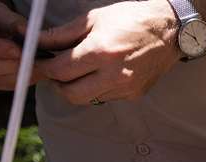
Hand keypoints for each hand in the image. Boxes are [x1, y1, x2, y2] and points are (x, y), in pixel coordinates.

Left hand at [37, 0, 179, 104]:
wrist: (169, 31)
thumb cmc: (131, 19)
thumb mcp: (93, 19)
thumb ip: (61, 35)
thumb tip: (36, 41)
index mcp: (100, 51)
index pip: (60, 71)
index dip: (45, 68)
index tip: (40, 63)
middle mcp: (114, 74)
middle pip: (71, 94)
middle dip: (58, 85)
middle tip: (56, 73)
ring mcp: (125, 87)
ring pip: (88, 98)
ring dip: (78, 87)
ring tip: (80, 71)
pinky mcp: (134, 94)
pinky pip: (106, 97)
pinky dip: (98, 88)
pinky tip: (103, 73)